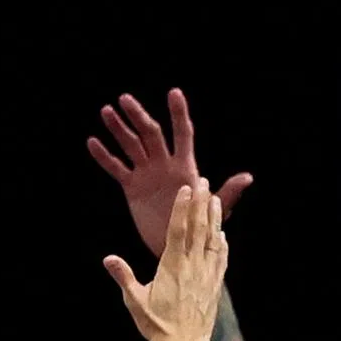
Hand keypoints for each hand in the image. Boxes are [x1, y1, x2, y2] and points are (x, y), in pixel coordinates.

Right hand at [87, 88, 252, 255]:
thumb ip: (226, 193)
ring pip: (130, 145)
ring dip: (118, 128)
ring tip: (106, 111)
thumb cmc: (200, 227)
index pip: (182, 134)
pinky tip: (92, 142)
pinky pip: (116, 168)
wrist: (177, 246)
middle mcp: (164, 164)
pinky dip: (104, 156)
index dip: (179, 114)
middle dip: (138, 115)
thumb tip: (247, 177)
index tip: (173, 93)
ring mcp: (146, 173)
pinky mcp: (131, 186)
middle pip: (150, 134)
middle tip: (125, 98)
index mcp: (185, 167)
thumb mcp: (214, 211)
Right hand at [103, 180, 228, 340]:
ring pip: (212, 241)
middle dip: (201, 204)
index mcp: (172, 267)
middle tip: (203, 182)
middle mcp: (192, 267)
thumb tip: (107, 258)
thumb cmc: (157, 324)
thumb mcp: (134, 300)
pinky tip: (223, 235)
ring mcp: (206, 276)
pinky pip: (220, 260)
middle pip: (198, 229)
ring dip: (214, 218)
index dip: (183, 208)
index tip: (187, 190)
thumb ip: (123, 277)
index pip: (179, 231)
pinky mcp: (214, 286)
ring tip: (215, 199)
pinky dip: (222, 245)